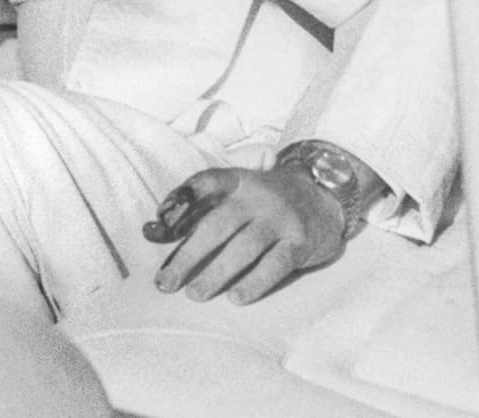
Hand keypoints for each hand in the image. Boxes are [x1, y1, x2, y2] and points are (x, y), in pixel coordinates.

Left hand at [147, 165, 350, 305]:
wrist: (324, 195)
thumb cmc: (267, 201)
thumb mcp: (239, 193)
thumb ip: (202, 208)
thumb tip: (154, 232)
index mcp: (239, 180)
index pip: (206, 182)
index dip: (181, 200)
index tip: (158, 225)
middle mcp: (258, 196)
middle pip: (218, 224)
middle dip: (189, 255)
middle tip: (167, 282)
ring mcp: (281, 218)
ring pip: (245, 247)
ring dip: (217, 273)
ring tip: (195, 294)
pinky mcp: (301, 241)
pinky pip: (276, 264)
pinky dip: (255, 282)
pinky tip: (237, 298)